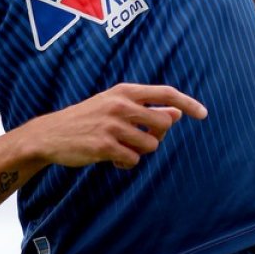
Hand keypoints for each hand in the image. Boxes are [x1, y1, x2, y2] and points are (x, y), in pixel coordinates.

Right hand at [27, 83, 207, 169]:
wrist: (50, 134)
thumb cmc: (86, 119)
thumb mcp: (113, 105)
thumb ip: (144, 107)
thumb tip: (177, 113)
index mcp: (123, 91)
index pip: (165, 93)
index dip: (188, 103)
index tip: (204, 114)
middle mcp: (119, 104)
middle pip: (164, 123)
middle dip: (157, 136)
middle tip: (139, 138)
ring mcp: (112, 125)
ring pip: (151, 145)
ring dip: (139, 151)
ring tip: (120, 148)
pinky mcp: (105, 146)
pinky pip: (133, 160)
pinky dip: (126, 163)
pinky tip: (111, 158)